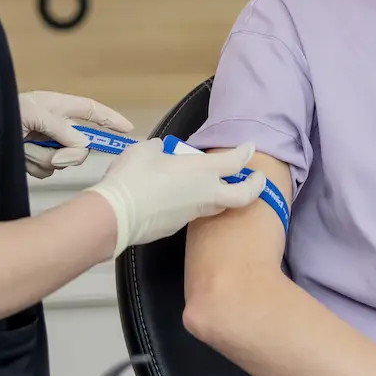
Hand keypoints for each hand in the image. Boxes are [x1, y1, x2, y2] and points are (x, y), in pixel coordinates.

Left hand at [20, 91, 133, 177]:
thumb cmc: (5, 112)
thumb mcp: (35, 112)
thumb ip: (61, 128)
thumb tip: (82, 146)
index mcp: (58, 107)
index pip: (91, 112)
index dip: (110, 120)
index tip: (127, 131)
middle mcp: (54, 127)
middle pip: (79, 146)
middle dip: (68, 154)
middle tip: (56, 156)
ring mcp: (45, 146)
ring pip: (61, 162)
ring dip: (44, 158)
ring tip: (24, 148)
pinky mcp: (34, 162)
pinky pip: (46, 172)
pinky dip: (34, 166)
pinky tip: (20, 157)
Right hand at [85, 141, 260, 255]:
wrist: (117, 215)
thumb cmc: (134, 176)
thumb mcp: (145, 150)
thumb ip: (159, 149)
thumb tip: (161, 152)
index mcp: (201, 171)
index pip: (235, 161)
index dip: (245, 152)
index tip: (250, 147)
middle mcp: (205, 194)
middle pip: (242, 195)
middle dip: (255, 187)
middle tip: (258, 179)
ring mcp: (193, 214)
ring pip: (217, 205)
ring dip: (222, 195)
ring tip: (217, 186)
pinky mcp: (177, 228)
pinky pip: (193, 213)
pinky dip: (194, 204)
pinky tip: (180, 199)